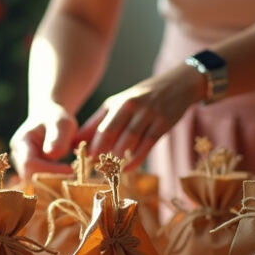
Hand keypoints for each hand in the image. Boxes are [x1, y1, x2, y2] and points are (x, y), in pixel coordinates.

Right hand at [10, 103, 78, 180]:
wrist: (49, 119)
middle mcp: (17, 157)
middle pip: (31, 177)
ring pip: (36, 183)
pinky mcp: (30, 172)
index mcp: (21, 142)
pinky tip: (66, 176)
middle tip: (74, 175)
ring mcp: (22, 166)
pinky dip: (54, 183)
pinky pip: (40, 184)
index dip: (49, 171)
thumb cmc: (56, 118)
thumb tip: (52, 155)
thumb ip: (57, 137)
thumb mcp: (62, 122)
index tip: (71, 170)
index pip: (30, 164)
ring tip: (72, 174)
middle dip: (53, 180)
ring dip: (54, 183)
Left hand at [77, 65, 204, 168]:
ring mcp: (148, 114)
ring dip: (118, 155)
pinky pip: (147, 144)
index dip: (88, 143)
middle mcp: (131, 106)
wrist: (179, 85)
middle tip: (93, 165)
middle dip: (99, 150)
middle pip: (110, 131)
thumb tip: (76, 141)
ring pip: (129, 138)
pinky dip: (136, 159)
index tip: (80, 157)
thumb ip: (99, 122)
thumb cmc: (143, 98)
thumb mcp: (119, 104)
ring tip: (111, 167)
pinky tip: (127, 169)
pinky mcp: (163, 124)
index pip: (98, 125)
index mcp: (117, 102)